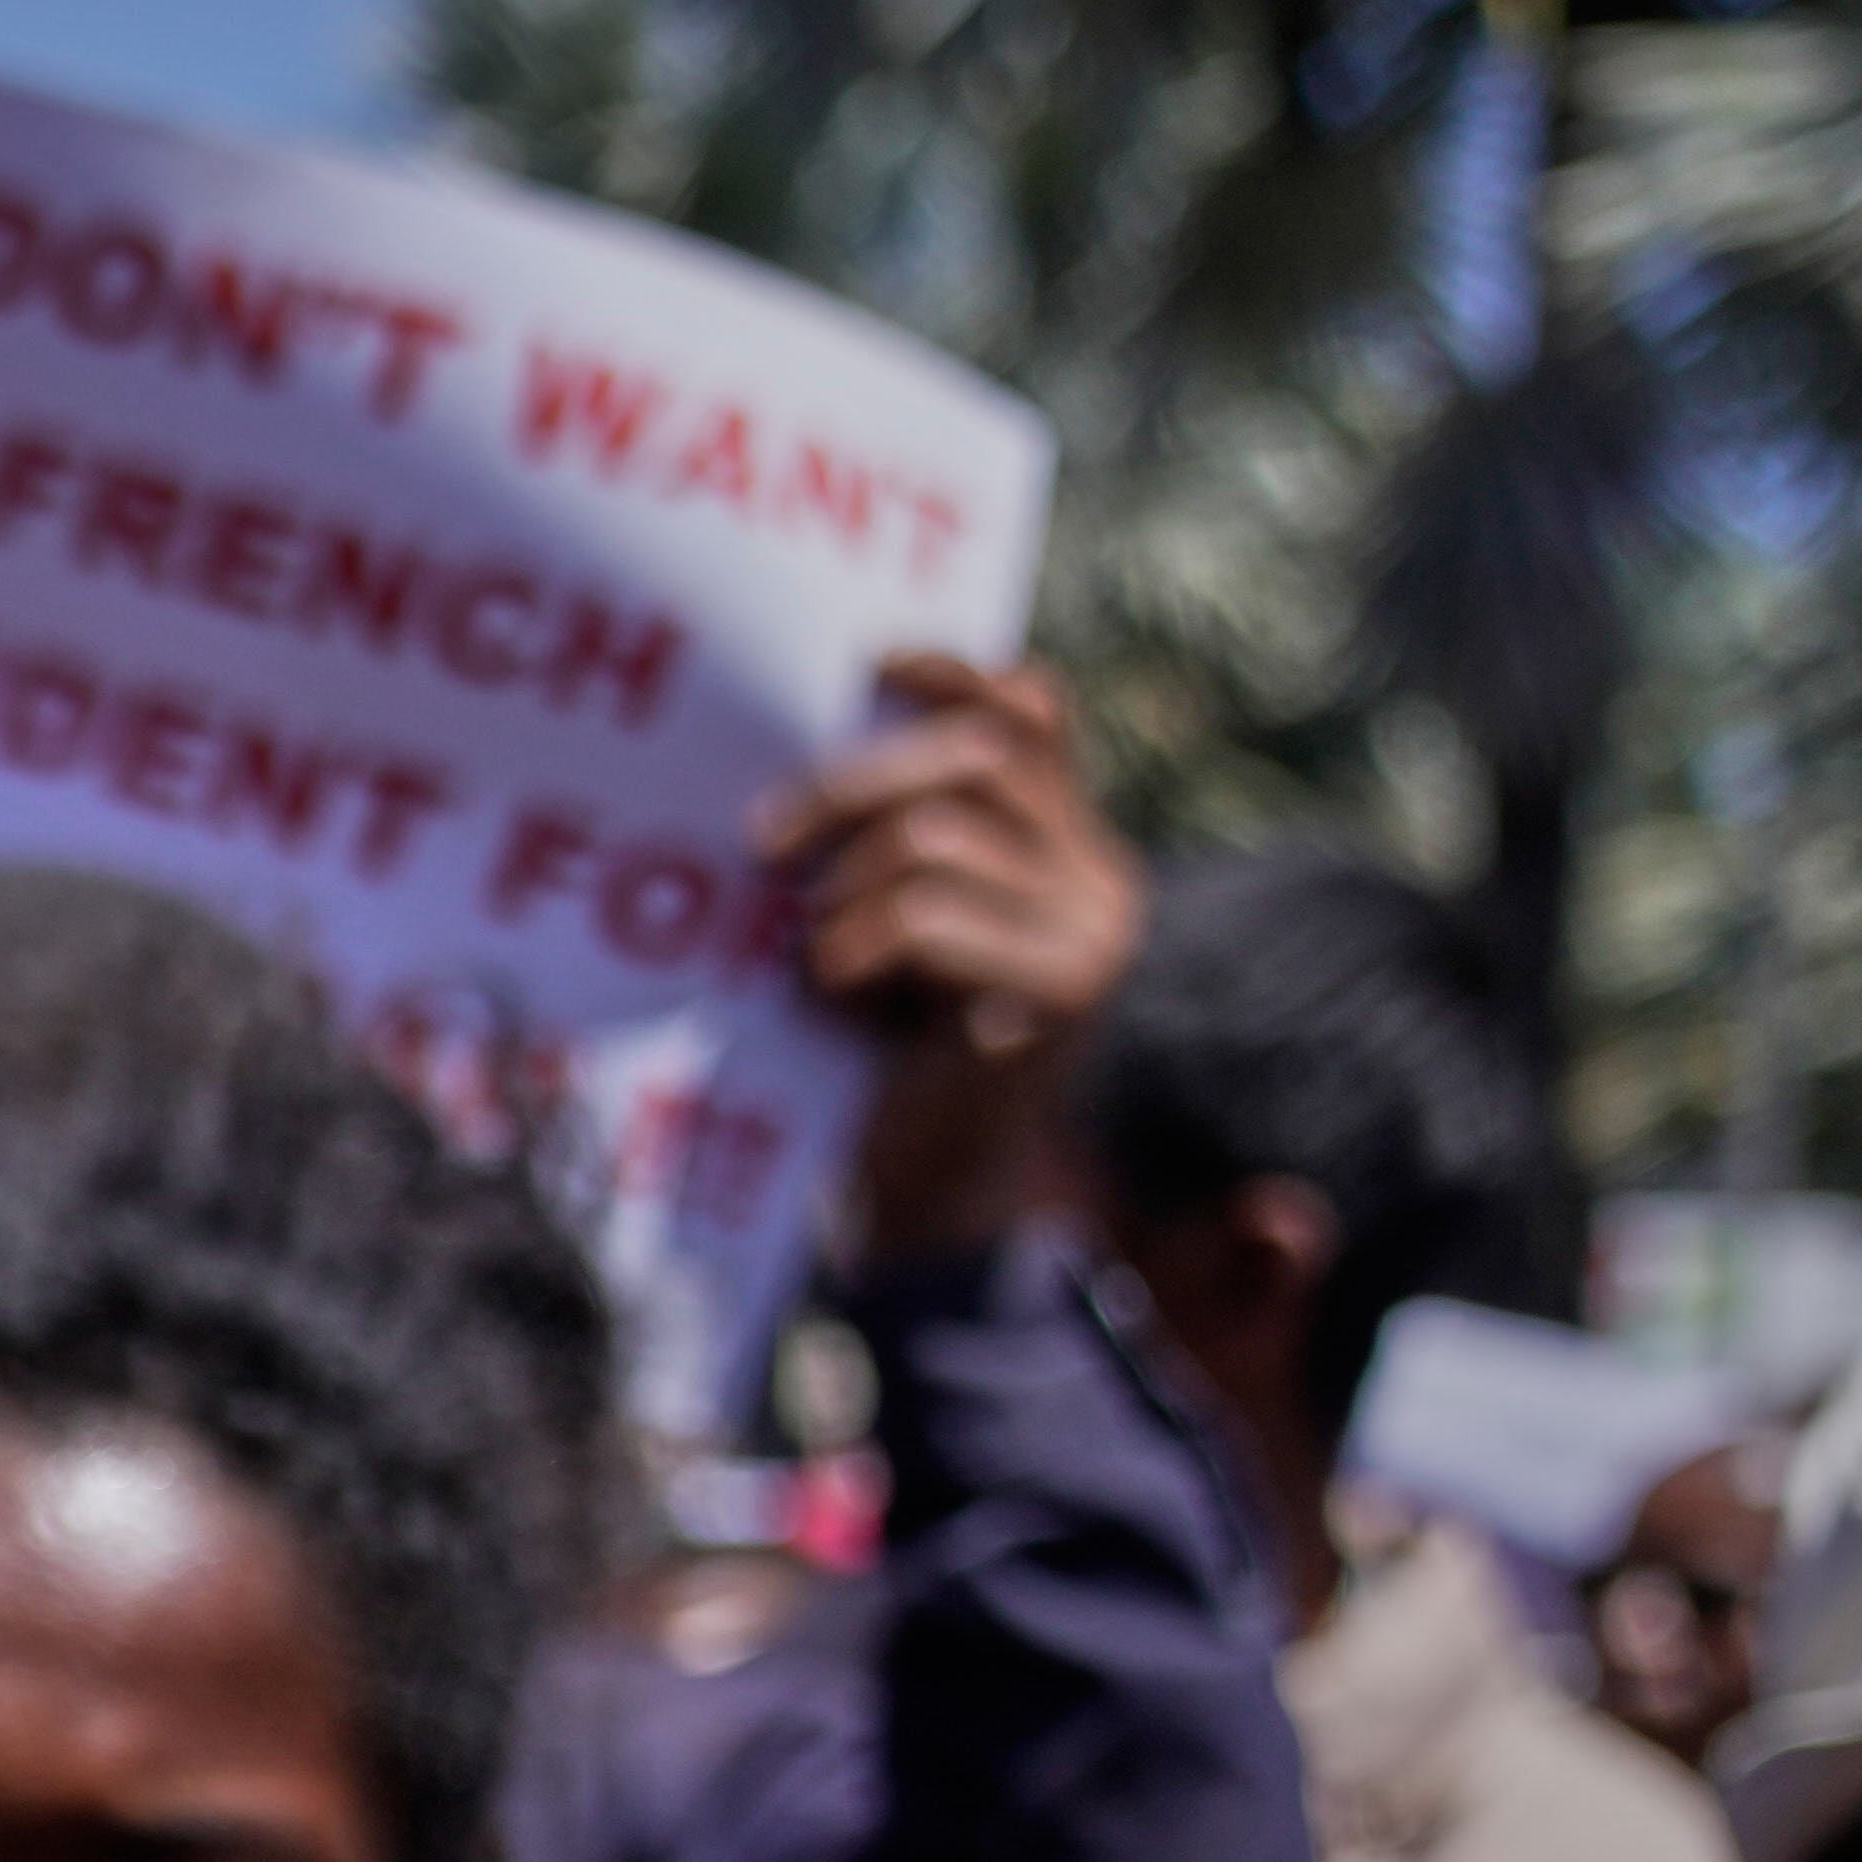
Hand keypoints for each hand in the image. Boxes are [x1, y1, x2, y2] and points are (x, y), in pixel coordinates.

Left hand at [762, 652, 1142, 1261]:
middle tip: (762, 844)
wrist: (924, 1199)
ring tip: (825, 970)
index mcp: (1062, 844)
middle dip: (850, 788)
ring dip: (843, 901)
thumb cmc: (877, 1058)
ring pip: (936, 837)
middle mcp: (1098, 875)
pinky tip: (845, 1005)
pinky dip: (854, 953)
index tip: (865, 662)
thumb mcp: (880, 927)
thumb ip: (885, 841)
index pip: (1027, 714)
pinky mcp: (1062, 988)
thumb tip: (800, 751)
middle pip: (974, 756)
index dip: (949, 676)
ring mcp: (1093, 930)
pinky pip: (926, 915)